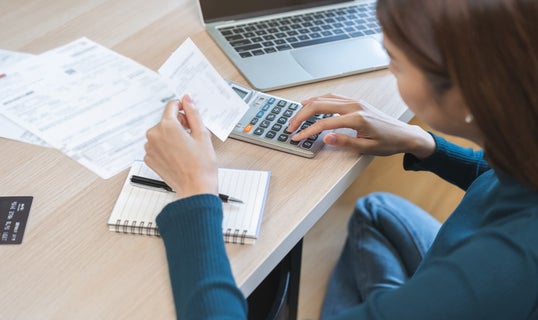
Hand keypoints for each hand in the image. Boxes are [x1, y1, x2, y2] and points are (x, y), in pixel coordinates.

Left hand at [144, 95, 217, 197]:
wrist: (196, 188)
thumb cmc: (201, 165)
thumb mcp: (202, 134)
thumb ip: (193, 113)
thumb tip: (187, 99)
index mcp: (167, 126)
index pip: (172, 105)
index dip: (183, 108)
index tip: (189, 115)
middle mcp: (154, 135)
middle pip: (166, 120)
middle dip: (178, 124)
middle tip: (192, 136)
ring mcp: (150, 148)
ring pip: (161, 133)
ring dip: (171, 136)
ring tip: (186, 148)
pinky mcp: (149, 159)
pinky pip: (157, 146)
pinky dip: (166, 147)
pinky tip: (178, 155)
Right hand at [289, 94, 434, 157]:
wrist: (405, 134)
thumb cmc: (388, 142)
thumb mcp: (367, 148)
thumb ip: (344, 142)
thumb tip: (325, 137)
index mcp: (356, 119)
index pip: (324, 123)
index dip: (307, 131)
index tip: (296, 137)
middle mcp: (354, 106)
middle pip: (319, 105)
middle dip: (301, 115)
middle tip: (290, 126)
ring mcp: (355, 101)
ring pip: (324, 98)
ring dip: (308, 106)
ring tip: (295, 115)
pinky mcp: (356, 101)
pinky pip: (333, 97)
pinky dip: (318, 100)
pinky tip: (311, 103)